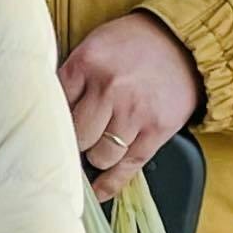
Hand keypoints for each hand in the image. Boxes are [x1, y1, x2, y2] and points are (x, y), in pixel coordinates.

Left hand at [62, 9, 204, 197]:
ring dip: (96, 157)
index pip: (55, 107)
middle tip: (79, 140)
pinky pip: (128, 166)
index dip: (53, 124)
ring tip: (99, 147)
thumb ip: (73, 78)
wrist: (183, 42)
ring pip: (100, 156)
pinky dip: (111, 183)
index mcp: (86, 63)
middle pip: (76, 136)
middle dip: (75, 142)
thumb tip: (50, 117)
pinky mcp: (157, 129)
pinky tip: (99, 191)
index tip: (49, 135)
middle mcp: (109, 87)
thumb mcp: (95, 46)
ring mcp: (134, 111)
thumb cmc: (134, 45)